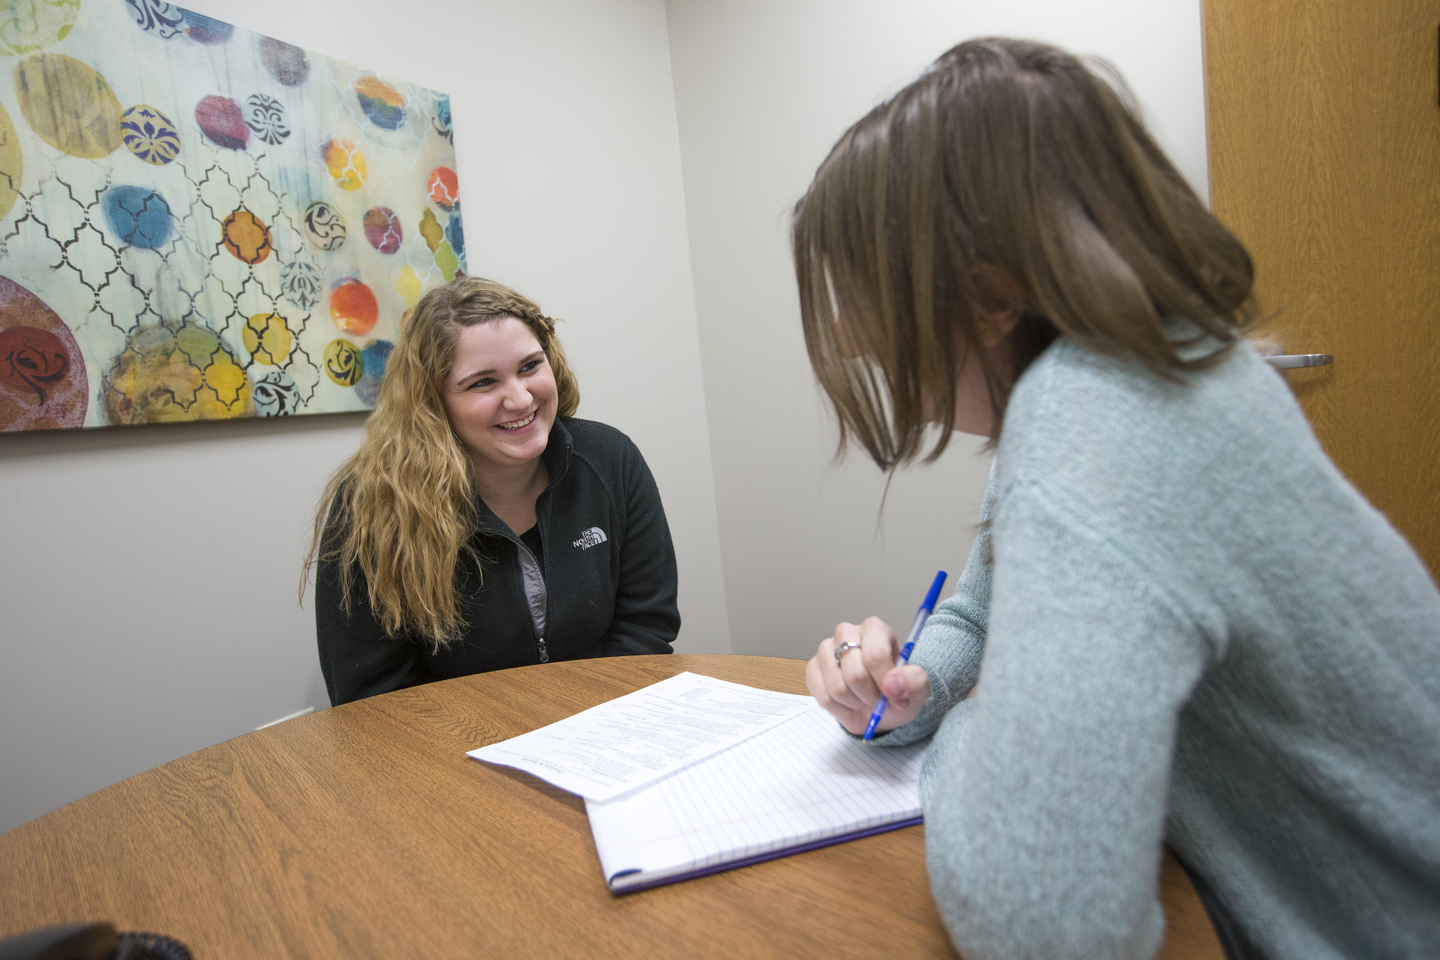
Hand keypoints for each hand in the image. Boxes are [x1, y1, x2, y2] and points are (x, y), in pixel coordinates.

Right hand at [806, 617, 930, 735]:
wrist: (877, 708)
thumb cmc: (895, 693)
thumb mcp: (917, 691)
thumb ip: (915, 682)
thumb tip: (893, 683)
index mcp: (875, 629)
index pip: (875, 655)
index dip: (884, 682)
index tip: (892, 693)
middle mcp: (847, 632)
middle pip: (855, 674)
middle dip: (869, 696)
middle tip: (877, 698)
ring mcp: (826, 649)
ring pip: (837, 688)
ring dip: (855, 703)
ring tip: (863, 699)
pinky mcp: (812, 668)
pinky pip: (823, 697)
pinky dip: (839, 709)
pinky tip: (848, 703)